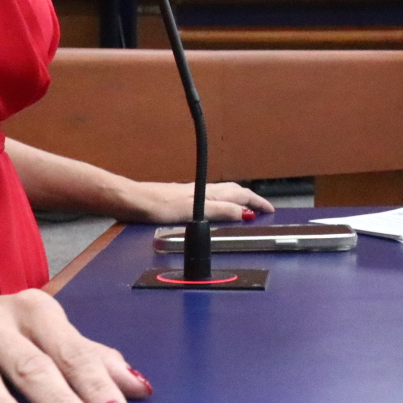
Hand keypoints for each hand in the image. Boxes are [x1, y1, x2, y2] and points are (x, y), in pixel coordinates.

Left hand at [115, 179, 273, 223]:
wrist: (133, 201)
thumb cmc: (157, 206)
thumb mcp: (192, 211)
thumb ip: (218, 211)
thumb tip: (243, 211)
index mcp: (207, 193)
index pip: (240, 195)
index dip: (256, 202)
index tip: (269, 210)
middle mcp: (202, 190)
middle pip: (234, 191)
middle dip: (251, 199)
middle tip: (262, 209)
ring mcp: (191, 193)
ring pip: (223, 194)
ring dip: (238, 200)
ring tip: (246, 209)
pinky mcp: (182, 199)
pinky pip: (211, 199)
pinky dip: (223, 203)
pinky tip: (216, 209)